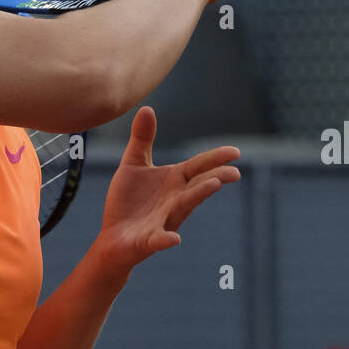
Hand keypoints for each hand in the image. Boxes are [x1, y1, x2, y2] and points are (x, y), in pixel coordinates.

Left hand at [96, 106, 240, 275]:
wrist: (113, 237)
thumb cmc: (127, 201)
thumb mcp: (133, 165)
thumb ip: (142, 139)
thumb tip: (148, 108)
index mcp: (174, 180)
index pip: (198, 166)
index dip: (215, 158)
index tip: (235, 152)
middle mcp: (176, 199)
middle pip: (198, 186)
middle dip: (216, 177)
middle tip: (234, 171)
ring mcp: (164, 219)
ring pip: (184, 207)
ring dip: (198, 196)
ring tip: (213, 185)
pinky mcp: (149, 240)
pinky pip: (160, 239)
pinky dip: (166, 239)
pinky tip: (174, 239)